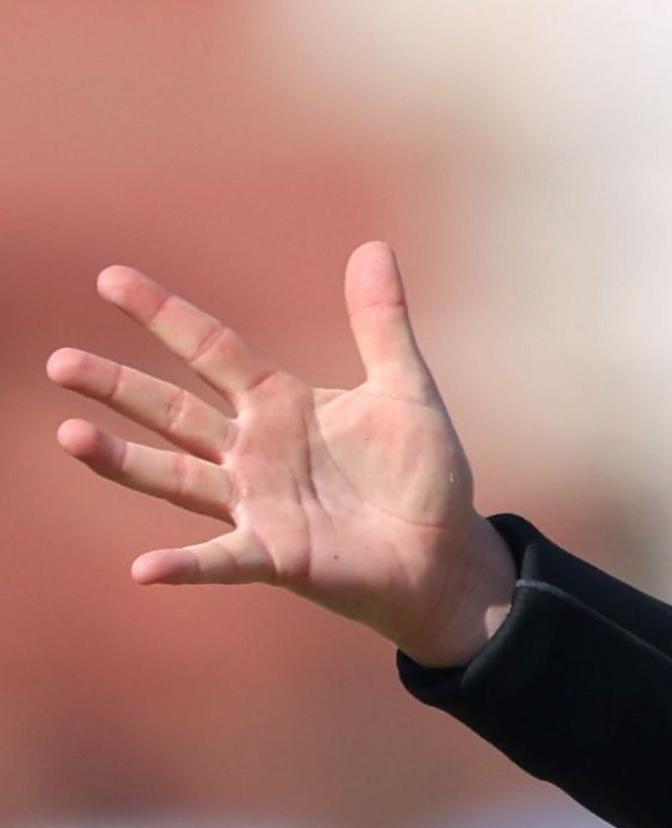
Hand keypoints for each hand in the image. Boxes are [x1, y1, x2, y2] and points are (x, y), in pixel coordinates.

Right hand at [44, 240, 516, 665]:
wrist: (445, 554)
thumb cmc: (419, 474)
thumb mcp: (405, 391)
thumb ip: (382, 324)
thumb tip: (374, 246)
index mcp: (277, 403)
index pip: (210, 348)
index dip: (164, 314)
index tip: (110, 278)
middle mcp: (252, 450)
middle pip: (172, 411)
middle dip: (117, 387)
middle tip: (58, 363)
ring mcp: (256, 505)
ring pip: (176, 477)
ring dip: (124, 462)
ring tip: (70, 437)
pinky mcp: (276, 555)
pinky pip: (222, 559)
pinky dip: (186, 565)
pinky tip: (145, 569)